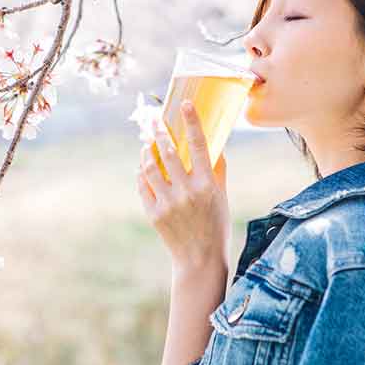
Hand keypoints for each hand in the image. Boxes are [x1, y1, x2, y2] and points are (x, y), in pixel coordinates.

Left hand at [136, 100, 230, 270]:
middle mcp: (187, 191)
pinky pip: (143, 185)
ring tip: (147, 144)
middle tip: (154, 121)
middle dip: (160, 132)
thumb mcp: (222, 196)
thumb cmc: (215, 225)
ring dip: (147, 152)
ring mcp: (168, 203)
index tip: (185, 105)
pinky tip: (143, 167)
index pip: (200, 145)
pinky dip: (141, 173)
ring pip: (150, 167)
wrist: (199, 260)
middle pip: (169, 152)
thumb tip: (215, 144)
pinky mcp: (154, 213)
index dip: (191, 121)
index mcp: (207, 185)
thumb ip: (218, 169)